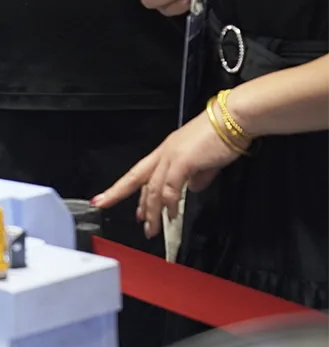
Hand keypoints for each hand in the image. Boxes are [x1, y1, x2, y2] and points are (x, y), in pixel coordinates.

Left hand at [93, 114, 241, 237]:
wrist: (233, 118)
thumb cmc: (222, 135)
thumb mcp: (207, 160)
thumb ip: (199, 176)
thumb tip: (193, 188)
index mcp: (166, 151)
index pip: (139, 172)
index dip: (123, 188)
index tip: (113, 200)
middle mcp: (164, 153)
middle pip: (137, 180)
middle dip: (128, 200)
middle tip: (131, 221)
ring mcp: (170, 156)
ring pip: (153, 188)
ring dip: (152, 211)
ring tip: (151, 228)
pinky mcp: (182, 161)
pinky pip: (170, 187)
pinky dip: (169, 203)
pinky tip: (171, 214)